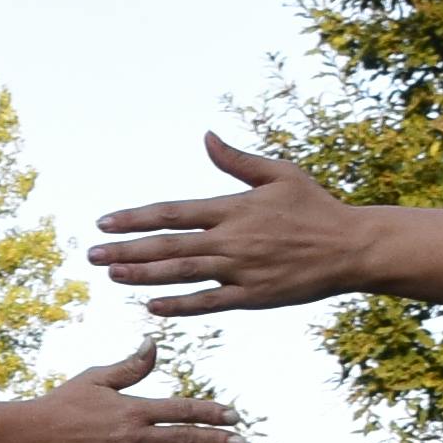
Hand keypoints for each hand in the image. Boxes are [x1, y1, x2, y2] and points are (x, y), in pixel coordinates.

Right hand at [9, 343, 242, 442]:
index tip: (233, 415)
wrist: (31, 438)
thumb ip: (130, 366)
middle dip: (218, 440)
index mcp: (133, 409)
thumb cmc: (62, 404)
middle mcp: (135, 436)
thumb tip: (153, 343)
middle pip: (186, 437)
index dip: (211, 412)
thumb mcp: (96, 379)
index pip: (183, 409)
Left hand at [92, 134, 384, 318]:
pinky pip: (209, 303)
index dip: (135, 217)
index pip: (172, 212)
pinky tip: (151, 305)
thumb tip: (206, 136)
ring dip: (143, 275)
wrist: (352, 247)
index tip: (104, 222)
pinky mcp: (252, 296)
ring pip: (181, 274)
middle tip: (90, 256)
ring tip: (111, 276)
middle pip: (168, 245)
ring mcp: (240, 270)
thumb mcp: (279, 174)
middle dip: (126, 250)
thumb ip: (237, 160)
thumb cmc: (315, 207)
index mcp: (233, 208)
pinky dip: (180, 305)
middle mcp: (231, 239)